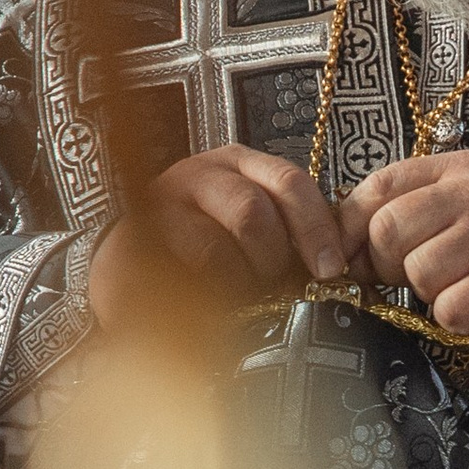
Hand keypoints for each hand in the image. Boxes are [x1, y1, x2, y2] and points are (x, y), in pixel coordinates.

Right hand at [88, 147, 349, 328]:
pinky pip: (183, 271)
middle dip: (272, 259)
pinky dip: (207, 294)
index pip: (289, 182)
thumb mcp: (252, 233)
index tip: (331, 270)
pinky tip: (210, 303)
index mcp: (239, 165)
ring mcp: (163, 203)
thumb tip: (336, 267)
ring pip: (215, 246)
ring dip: (238, 280)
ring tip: (237, 295)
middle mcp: (200, 173)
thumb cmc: (206, 250)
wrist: (132, 264)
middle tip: (271, 286)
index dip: (316, 228)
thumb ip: (290, 236)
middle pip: (254, 211)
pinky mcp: (135, 239)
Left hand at [340, 153, 468, 354]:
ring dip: (431, 295)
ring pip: (417, 272)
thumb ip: (410, 215)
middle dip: (388, 267)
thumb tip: (339, 247)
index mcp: (460, 170)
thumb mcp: (463, 214)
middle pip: (388, 230)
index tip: (351, 258)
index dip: (351, 228)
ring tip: (465, 288)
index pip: (378, 186)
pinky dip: (457, 320)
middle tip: (419, 280)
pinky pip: (447, 307)